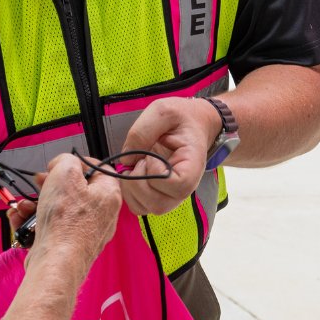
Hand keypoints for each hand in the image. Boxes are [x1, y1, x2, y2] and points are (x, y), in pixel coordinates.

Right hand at [29, 154, 120, 273]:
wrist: (55, 263)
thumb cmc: (65, 223)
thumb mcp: (64, 173)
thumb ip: (65, 160)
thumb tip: (62, 164)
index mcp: (109, 194)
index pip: (98, 168)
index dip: (76, 163)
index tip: (60, 165)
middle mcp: (102, 214)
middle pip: (75, 189)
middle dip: (51, 184)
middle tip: (40, 183)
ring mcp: (85, 232)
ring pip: (59, 209)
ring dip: (38, 203)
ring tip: (24, 206)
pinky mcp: (69, 245)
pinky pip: (52, 227)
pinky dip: (35, 222)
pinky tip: (22, 220)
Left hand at [117, 97, 220, 215]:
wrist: (192, 123)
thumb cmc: (181, 118)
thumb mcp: (162, 111)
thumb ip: (142, 132)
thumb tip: (127, 160)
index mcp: (192, 166)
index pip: (177, 186)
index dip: (156, 172)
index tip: (150, 154)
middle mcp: (184, 187)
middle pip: (158, 204)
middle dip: (138, 182)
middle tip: (139, 160)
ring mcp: (171, 194)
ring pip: (146, 208)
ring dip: (131, 188)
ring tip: (137, 166)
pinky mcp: (158, 194)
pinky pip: (139, 205)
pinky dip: (129, 192)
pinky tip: (133, 172)